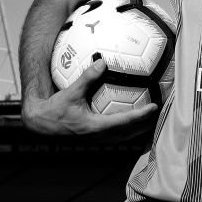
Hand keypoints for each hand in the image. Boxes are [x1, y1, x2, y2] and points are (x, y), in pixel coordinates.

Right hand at [21, 58, 157, 140]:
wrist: (41, 124)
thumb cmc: (54, 109)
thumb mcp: (70, 92)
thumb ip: (87, 77)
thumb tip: (102, 61)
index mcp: (94, 127)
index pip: (124, 122)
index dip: (141, 116)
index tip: (155, 108)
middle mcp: (98, 136)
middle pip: (129, 133)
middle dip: (146, 124)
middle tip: (161, 113)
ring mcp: (97, 140)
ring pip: (124, 137)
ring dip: (139, 129)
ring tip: (152, 119)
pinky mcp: (94, 139)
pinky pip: (117, 136)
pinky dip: (128, 129)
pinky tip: (133, 121)